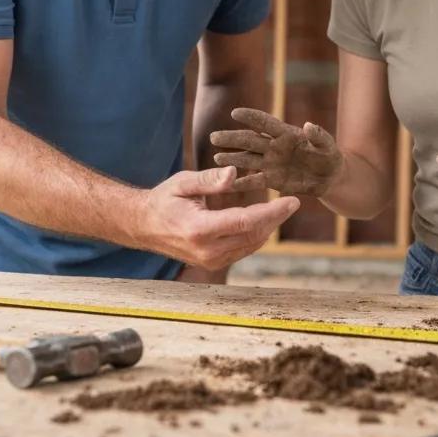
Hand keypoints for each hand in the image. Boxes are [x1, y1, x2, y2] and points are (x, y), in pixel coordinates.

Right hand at [135, 165, 299, 270]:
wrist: (144, 226)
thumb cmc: (164, 200)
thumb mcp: (183, 182)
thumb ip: (209, 179)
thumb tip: (234, 173)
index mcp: (199, 229)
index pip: (245, 222)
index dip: (272, 212)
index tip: (293, 201)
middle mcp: (207, 250)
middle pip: (254, 235)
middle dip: (275, 219)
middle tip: (292, 203)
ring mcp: (211, 261)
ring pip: (251, 244)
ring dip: (268, 227)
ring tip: (281, 209)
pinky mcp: (214, 263)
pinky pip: (243, 249)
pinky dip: (256, 234)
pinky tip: (263, 220)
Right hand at [210, 107, 342, 197]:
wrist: (330, 177)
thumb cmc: (330, 156)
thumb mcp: (328, 145)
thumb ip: (319, 135)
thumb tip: (309, 125)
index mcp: (286, 133)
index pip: (265, 123)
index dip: (251, 117)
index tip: (235, 113)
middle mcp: (274, 146)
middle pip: (249, 140)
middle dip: (232, 139)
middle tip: (214, 137)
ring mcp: (271, 163)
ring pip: (248, 160)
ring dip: (233, 159)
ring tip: (217, 159)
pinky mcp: (272, 180)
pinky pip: (255, 181)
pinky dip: (243, 183)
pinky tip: (229, 185)